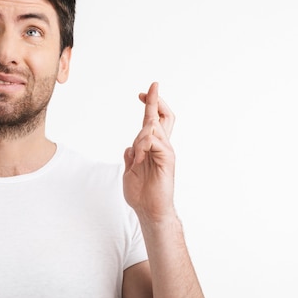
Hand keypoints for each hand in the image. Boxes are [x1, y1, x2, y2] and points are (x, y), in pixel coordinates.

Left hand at [123, 82, 175, 222]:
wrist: (149, 210)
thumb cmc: (141, 193)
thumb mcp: (130, 170)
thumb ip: (131, 156)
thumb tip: (129, 147)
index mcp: (152, 148)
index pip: (154, 121)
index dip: (150, 106)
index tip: (141, 94)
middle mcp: (161, 146)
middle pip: (163, 116)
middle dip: (156, 100)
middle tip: (151, 87)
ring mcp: (166, 151)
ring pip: (152, 128)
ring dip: (139, 138)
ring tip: (136, 159)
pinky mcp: (168, 158)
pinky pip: (153, 141)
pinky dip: (142, 146)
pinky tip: (139, 159)